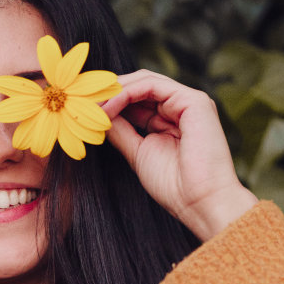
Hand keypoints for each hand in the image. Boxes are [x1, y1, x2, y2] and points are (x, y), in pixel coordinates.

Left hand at [99, 70, 257, 241]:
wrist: (200, 202)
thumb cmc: (174, 186)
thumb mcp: (138, 153)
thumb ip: (121, 131)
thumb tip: (99, 115)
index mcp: (171, 120)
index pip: (137, 99)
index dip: (111, 102)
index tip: (84, 111)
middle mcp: (181, 107)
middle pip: (140, 86)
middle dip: (109, 93)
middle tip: (82, 104)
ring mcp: (189, 101)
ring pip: (144, 81)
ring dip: (114, 92)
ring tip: (92, 106)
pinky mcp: (193, 100)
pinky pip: (152, 85)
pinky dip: (126, 93)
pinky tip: (108, 108)